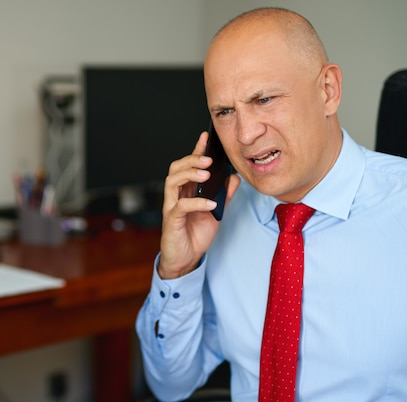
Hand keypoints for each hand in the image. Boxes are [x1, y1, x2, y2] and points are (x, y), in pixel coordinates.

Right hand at [158, 130, 239, 278]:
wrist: (186, 259)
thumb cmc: (196, 234)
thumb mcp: (216, 213)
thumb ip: (224, 195)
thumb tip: (234, 177)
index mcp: (186, 190)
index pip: (189, 165)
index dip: (196, 150)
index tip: (206, 137)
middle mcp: (176, 195)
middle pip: (176, 168)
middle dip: (191, 160)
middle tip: (209, 159)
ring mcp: (171, 207)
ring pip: (172, 182)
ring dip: (190, 175)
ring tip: (206, 174)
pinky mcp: (171, 221)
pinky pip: (180, 206)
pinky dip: (196, 202)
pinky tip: (210, 202)